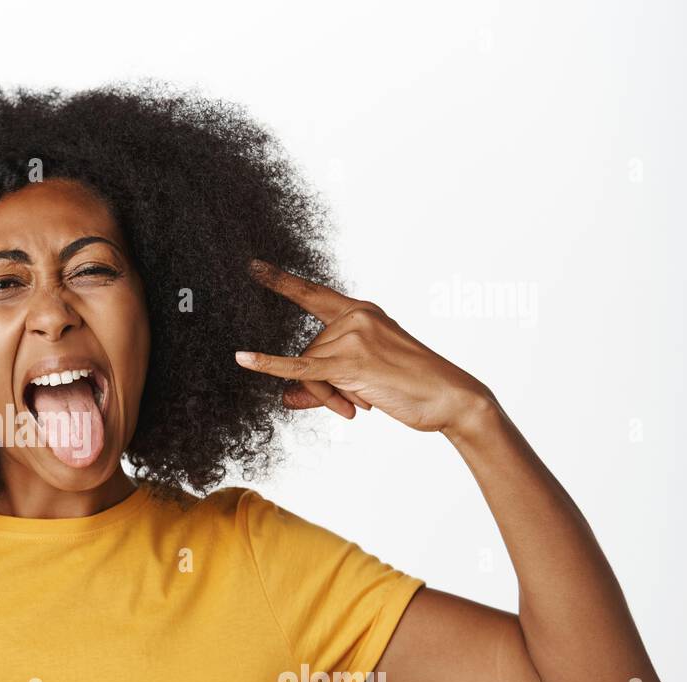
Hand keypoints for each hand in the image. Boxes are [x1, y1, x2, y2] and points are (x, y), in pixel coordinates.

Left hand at [236, 259, 491, 432]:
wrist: (449, 397)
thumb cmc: (410, 386)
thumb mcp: (362, 379)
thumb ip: (320, 384)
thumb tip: (284, 397)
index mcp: (362, 311)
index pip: (313, 294)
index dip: (282, 281)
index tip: (253, 266)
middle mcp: (356, 316)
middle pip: (306, 351)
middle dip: (319, 385)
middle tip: (351, 404)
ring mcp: (353, 336)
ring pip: (307, 371)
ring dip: (326, 397)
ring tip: (359, 404)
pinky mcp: (349, 362)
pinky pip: (298, 368)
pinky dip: (268, 365)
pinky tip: (243, 359)